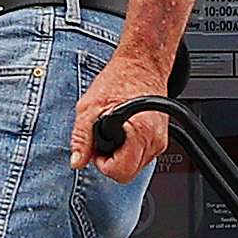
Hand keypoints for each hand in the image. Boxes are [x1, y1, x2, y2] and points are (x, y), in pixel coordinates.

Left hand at [79, 41, 175, 182]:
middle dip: (111, 161)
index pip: (121, 172)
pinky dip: (130, 149)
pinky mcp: (161, 139)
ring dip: (121, 155)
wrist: (142, 65)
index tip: (97, 149)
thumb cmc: (119, 79)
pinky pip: (143, 156)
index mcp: (139, 132)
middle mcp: (154, 140)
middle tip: (103, 141)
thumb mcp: (89, 107)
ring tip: (114, 132)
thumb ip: (81, 137)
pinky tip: (124, 132)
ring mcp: (160, 140)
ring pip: (136, 167)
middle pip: (129, 173)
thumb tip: (77, 161)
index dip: (103, 164)